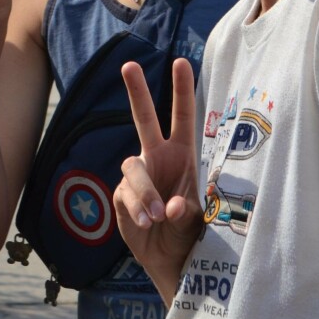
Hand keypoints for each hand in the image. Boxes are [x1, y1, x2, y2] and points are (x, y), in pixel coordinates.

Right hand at [113, 58, 202, 300]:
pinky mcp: (121, 194)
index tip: (181, 62)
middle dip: (137, 92)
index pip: (182, 117)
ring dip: (145, 192)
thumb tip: (168, 207)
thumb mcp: (196, 219)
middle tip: (129, 65)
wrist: (169, 257)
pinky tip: (146, 223)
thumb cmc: (189, 230)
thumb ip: (184, 211)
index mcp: (182, 154)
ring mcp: (138, 175)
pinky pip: (125, 194)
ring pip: (133, 167)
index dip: (182, 90)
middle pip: (145, 119)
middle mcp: (158, 157)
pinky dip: (137, 209)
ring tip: (155, 218)